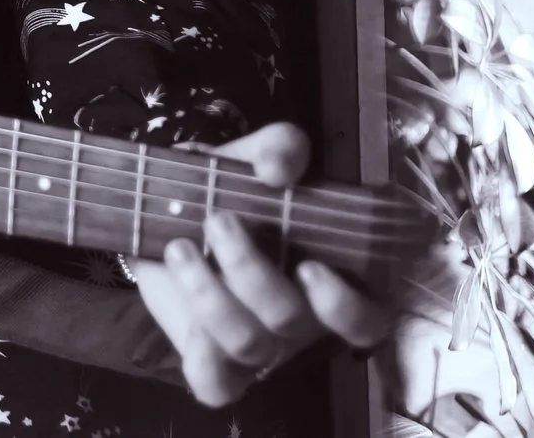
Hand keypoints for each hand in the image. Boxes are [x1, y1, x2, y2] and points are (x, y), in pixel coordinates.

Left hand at [128, 122, 392, 406]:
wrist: (167, 210)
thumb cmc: (230, 191)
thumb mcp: (255, 159)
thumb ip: (279, 149)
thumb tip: (278, 168)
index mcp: (329, 280)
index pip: (366, 319)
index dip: (343, 305)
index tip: (310, 266)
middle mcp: (300, 321)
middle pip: (291, 320)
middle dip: (251, 272)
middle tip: (220, 222)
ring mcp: (257, 345)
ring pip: (249, 345)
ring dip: (209, 295)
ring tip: (179, 248)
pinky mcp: (212, 359)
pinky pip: (215, 384)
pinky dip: (199, 358)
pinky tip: (179, 307)